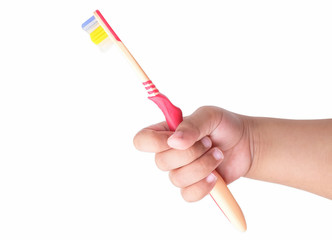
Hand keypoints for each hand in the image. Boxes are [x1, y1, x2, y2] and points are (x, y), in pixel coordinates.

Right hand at [133, 106, 252, 201]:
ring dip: (202, 166)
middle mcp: (169, 153)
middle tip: (208, 142)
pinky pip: (188, 195)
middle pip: (160, 162)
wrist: (246, 144)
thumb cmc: (224, 126)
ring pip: (176, 179)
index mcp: (166, 132)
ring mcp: (180, 171)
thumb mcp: (210, 115)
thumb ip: (192, 124)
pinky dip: (203, 186)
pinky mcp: (193, 187)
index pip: (142, 140)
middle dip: (190, 153)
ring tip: (218, 154)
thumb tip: (174, 141)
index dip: (154, 142)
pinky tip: (216, 176)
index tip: (175, 138)